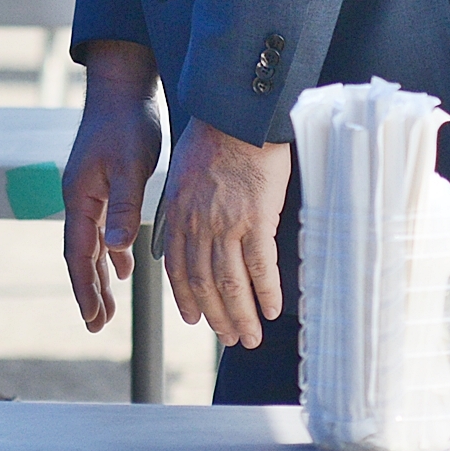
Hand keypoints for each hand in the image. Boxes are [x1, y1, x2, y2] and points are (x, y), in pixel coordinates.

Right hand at [61, 44, 164, 333]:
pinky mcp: (102, 182)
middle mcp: (79, 197)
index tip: (92, 319)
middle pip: (81, 254)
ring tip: (107, 305)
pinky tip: (122, 264)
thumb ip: (124, 208)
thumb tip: (116, 251)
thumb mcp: (129, 166)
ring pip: (91, 242)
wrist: (122, 86)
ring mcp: (89, 190)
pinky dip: (110, 250)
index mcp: (80, 197)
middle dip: (89, 289)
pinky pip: (102, 226)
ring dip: (98, 274)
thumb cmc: (126, 123)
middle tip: (98, 324)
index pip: (78, 254)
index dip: (84, 288)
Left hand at [158, 115, 292, 345]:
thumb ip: (185, 203)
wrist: (238, 113)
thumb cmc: (215, 134)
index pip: (176, 268)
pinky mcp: (256, 219)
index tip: (195, 318)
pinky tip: (273, 309)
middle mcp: (197, 224)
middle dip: (217, 316)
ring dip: (241, 315)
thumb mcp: (185, 170)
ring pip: (230, 283)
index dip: (186, 297)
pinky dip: (266, 292)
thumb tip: (189, 224)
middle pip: (203, 283)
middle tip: (231, 338)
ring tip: (250, 336)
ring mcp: (226, 224)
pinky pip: (260, 267)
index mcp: (177, 212)